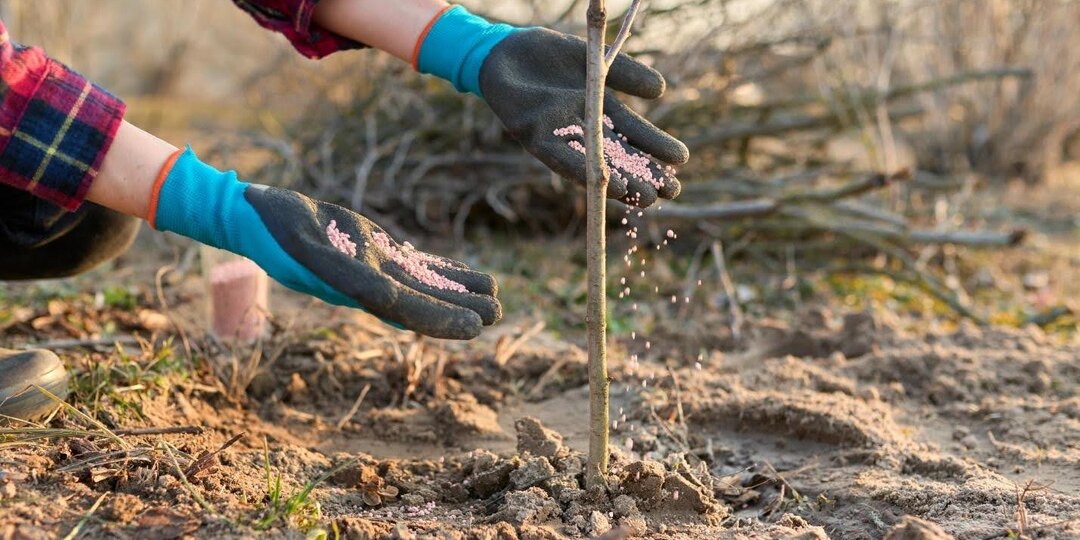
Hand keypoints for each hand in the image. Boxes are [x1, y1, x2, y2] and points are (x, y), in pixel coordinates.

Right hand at [151, 148, 500, 339]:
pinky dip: (443, 271)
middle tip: (499, 313)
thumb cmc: (271, 226)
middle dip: (459, 307)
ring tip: (497, 294)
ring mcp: (373, 269)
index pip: (402, 308)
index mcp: (350, 287)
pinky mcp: (376, 253)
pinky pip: (415, 265)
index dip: (439, 318)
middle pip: (421, 300)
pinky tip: (470, 274)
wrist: (258, 216)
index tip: (472, 327)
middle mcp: (366, 285)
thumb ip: (332, 267)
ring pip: (424, 283)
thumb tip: (378, 292)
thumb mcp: (300, 241)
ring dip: (460, 290)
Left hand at [416, 7, 688, 207]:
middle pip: (619, 157)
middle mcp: (582, 129)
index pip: (634, 135)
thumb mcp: (594, 60)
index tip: (681, 161)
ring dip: (620, 182)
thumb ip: (626, 74)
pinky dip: (582, 169)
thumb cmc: (547, 55)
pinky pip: (559, 157)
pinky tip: (604, 182)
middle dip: (645, 175)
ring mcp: (559, 135)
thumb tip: (661, 91)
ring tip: (645, 196)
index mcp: (600, 112)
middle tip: (672, 191)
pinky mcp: (533, 135)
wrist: (502, 49)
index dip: (656, 148)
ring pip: (594, 164)